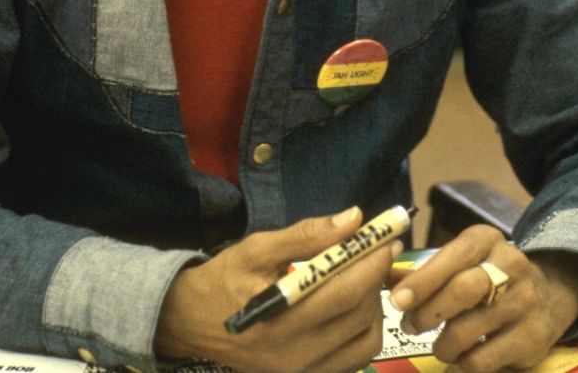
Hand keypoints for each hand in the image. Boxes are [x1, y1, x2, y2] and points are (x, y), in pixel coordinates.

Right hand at [155, 206, 402, 372]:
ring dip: (374, 306)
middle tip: (379, 251)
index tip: (387, 238)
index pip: (342, 294)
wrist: (190, 322)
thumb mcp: (257, 248)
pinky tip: (353, 306)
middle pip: (357, 317)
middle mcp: (292, 355)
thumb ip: (305, 235)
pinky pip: (352, 360)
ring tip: (364, 279)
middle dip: (376, 279)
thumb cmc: (224, 278)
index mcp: (277, 320)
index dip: (371, 265)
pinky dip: (363, 331)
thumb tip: (353, 218)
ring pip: (363, 342)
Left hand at [388, 225, 577, 371]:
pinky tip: (458, 360)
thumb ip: (427, 270)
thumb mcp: (464, 261)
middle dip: (429, 312)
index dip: (423, 280)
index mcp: (486, 239)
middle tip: (409, 326)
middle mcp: (510, 265)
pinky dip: (462, 364)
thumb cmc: (489, 275)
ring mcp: (525, 301)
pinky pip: (484, 359)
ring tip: (437, 347)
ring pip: (470, 330)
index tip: (398, 301)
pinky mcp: (534, 337)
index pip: (453, 255)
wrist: (550, 294)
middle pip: (463, 290)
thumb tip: (385, 278)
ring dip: (442, 345)